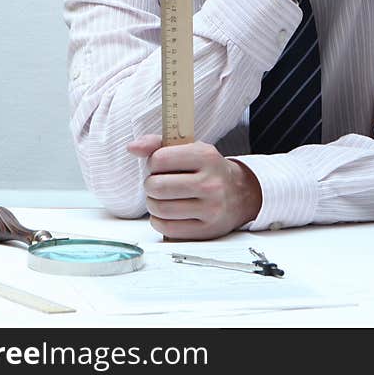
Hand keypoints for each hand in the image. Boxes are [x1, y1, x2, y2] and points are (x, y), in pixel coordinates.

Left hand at [127, 135, 262, 239]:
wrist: (241, 194)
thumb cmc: (209, 170)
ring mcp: (210, 208)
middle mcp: (210, 183)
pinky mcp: (206, 230)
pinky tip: (168, 212)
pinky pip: (166, 228)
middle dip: (150, 185)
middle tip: (158, 184)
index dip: (153, 163)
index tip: (160, 165)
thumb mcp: (191, 149)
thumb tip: (132, 147)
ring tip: (162, 198)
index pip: (160, 159)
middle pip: (157, 187)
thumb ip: (159, 144)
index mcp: (206, 157)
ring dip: (153, 203)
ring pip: (160, 209)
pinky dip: (159, 220)